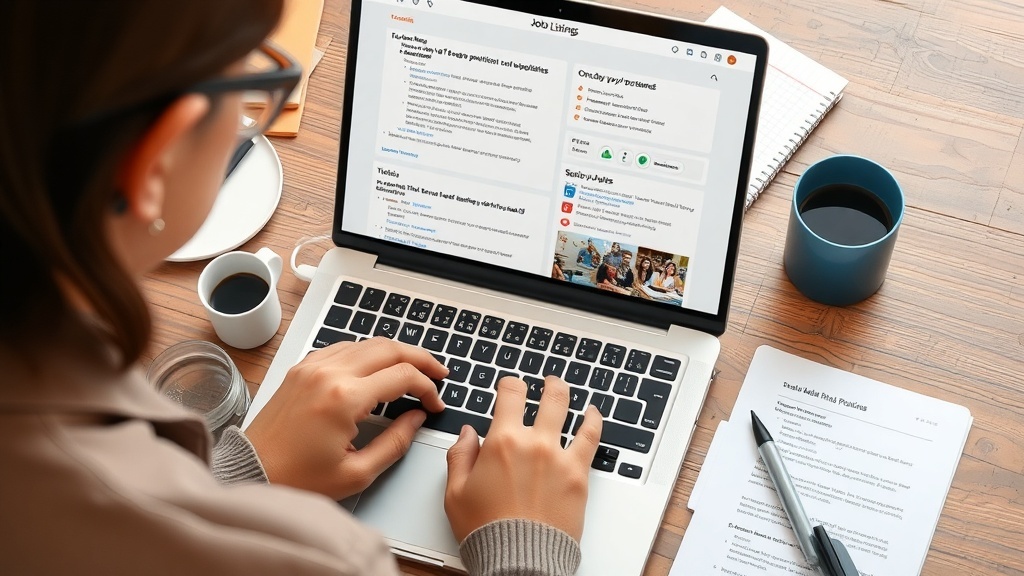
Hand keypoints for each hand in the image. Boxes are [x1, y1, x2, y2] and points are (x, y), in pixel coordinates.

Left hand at [244, 337, 446, 499]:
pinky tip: (377, 367)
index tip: (434, 404)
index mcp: (344, 398)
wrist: (250, 471)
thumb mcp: (356, 472)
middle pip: (389, 348)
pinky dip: (367, 352)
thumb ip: (395, 442)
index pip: (403, 377)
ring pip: (367, 342)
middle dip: (420, 359)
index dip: (427, 388)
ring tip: (412, 368)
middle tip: (438, 373)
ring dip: (395, 352)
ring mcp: (312, 366)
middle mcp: (328, 373)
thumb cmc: (296, 477)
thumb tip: (416, 419)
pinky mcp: (301, 368)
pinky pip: (343, 347)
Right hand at [444, 376, 602, 541]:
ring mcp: (559, 457)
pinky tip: (592, 415)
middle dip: (547, 384)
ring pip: (570, 410)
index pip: (510, 393)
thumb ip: (459, 457)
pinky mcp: (578, 475)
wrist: (519, 560)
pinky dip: (593, 421)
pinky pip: (591, 438)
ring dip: (568, 396)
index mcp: (501, 442)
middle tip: (547, 383)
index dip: (510, 383)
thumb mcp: (455, 494)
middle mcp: (533, 443)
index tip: (510, 386)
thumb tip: (466, 434)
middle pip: (548, 396)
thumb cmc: (488, 532)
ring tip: (565, 392)